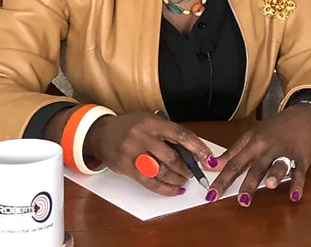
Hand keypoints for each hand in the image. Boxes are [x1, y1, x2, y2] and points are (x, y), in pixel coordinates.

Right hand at [85, 112, 217, 195]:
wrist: (101, 134)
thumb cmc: (130, 127)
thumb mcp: (149, 121)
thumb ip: (168, 133)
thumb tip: (193, 150)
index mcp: (152, 122)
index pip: (180, 135)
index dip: (198, 148)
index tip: (209, 158)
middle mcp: (143, 136)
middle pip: (172, 156)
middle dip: (187, 168)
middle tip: (194, 172)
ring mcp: (134, 153)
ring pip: (162, 171)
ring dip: (178, 179)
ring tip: (184, 180)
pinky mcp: (127, 168)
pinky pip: (150, 182)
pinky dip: (165, 189)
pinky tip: (175, 190)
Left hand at [207, 104, 310, 206]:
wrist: (300, 117)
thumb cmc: (272, 130)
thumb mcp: (249, 137)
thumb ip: (231, 153)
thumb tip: (211, 166)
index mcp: (253, 144)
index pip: (234, 164)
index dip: (222, 180)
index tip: (211, 195)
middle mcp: (268, 149)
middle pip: (256, 167)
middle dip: (249, 184)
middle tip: (241, 201)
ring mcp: (285, 153)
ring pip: (279, 165)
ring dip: (274, 176)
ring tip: (269, 186)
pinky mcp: (301, 158)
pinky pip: (299, 172)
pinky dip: (298, 184)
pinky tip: (294, 196)